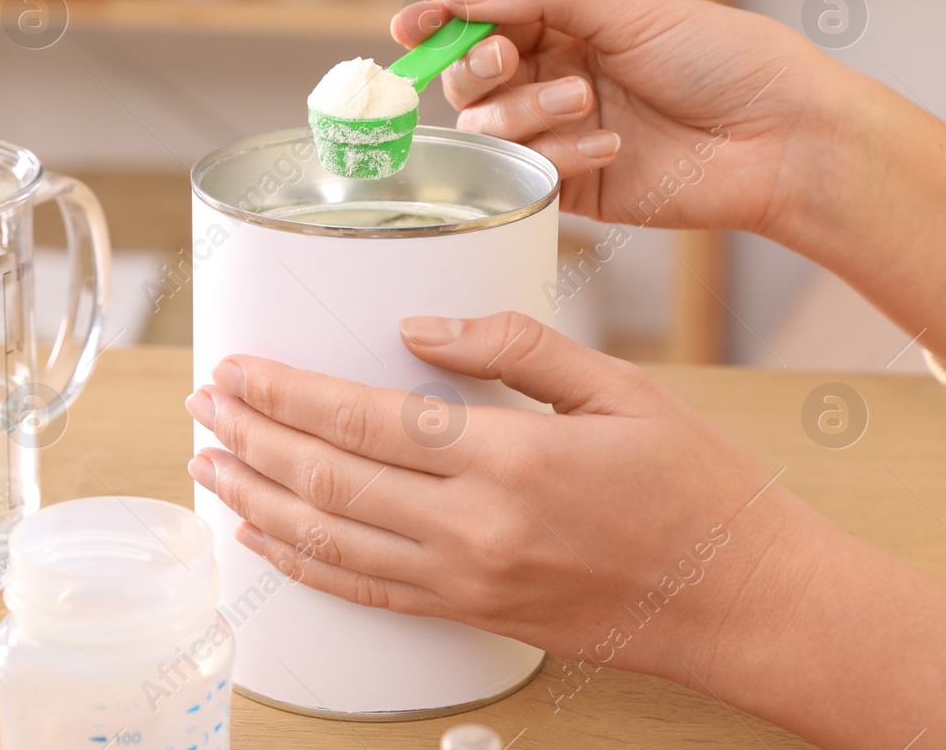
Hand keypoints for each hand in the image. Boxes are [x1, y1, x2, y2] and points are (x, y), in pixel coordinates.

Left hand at [184, 309, 802, 683]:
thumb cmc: (695, 486)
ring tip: (208, 464)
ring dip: (258, 500)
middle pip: (330, 481)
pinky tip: (265, 537)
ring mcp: (470, 582)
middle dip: (252, 439)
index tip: (237, 368)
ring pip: (332, 542)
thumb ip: (515, 348)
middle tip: (203, 404)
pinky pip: (367, 592)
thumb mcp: (620, 389)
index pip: (366, 422)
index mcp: (513, 459)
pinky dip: (303, 564)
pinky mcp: (474, 616)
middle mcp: (477, 529)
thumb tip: (417, 328)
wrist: (743, 600)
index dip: (287, 394)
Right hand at [390, 0, 847, 234]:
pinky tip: (612, 145)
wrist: (783, 138)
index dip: (438, 21)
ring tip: (587, 101)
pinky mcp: (573, 189)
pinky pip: (528, 174)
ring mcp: (559, 134)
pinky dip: (560, 156)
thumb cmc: (725, 60)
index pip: (478, 20)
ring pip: (488, 128)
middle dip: (476, 65)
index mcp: (564, 24)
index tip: (413, 24)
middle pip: (466, 77)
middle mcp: (552, 76)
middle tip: (505, 59)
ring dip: (525, 111)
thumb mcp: (631, 9)